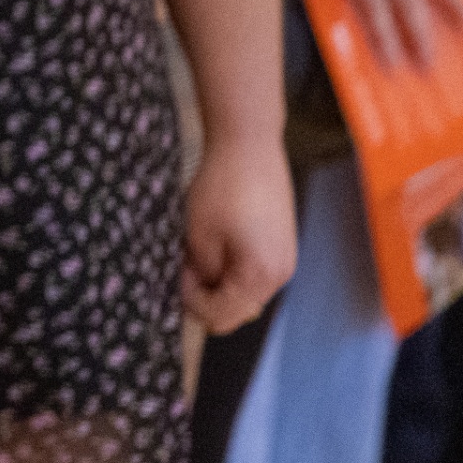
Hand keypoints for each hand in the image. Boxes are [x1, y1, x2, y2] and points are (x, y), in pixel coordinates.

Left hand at [182, 132, 294, 334]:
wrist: (249, 146)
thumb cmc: (222, 188)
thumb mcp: (200, 236)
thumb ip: (201, 275)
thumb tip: (199, 296)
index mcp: (262, 276)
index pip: (222, 315)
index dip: (192, 302)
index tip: (175, 276)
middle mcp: (282, 275)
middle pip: (238, 309)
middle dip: (206, 295)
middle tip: (183, 265)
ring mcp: (286, 261)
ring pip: (245, 292)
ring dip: (219, 282)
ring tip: (197, 250)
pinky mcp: (283, 246)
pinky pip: (254, 273)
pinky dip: (233, 268)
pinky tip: (215, 243)